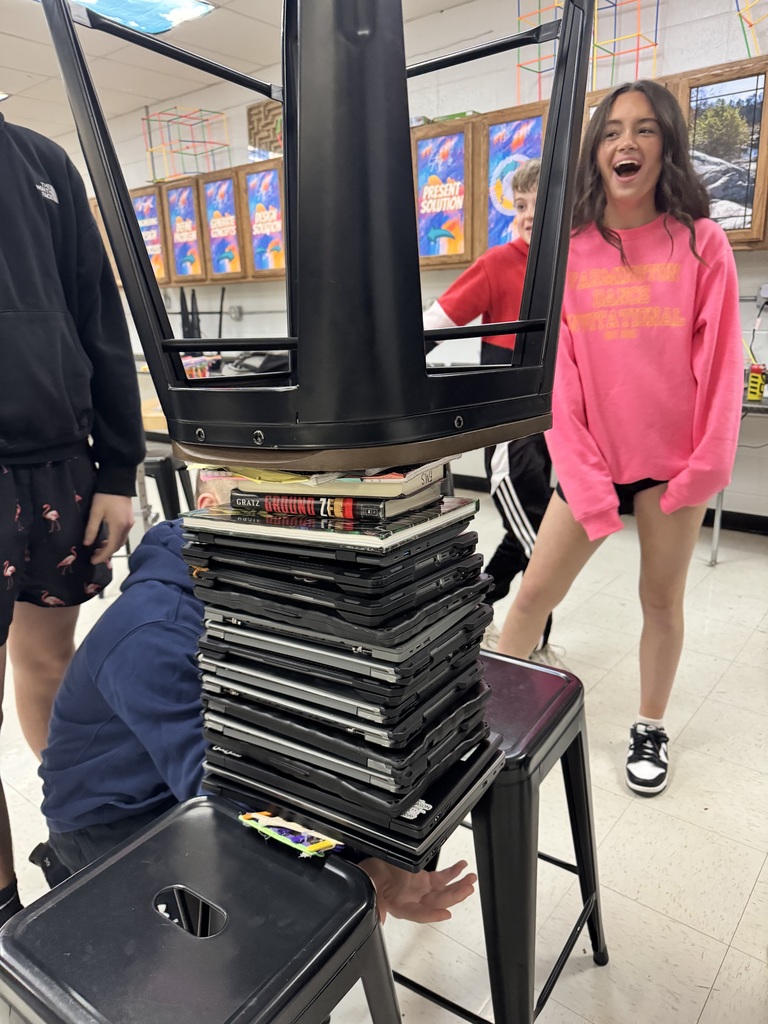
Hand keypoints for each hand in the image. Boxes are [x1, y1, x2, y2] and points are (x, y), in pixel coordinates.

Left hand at [84, 493, 133, 563]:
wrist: (117, 482)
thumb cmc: (105, 496)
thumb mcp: (95, 512)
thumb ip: (91, 529)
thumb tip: (87, 543)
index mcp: (118, 526)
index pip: (111, 547)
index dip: (102, 556)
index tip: (93, 561)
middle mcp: (126, 527)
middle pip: (118, 546)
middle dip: (106, 553)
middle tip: (94, 555)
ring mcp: (130, 523)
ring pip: (121, 541)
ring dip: (110, 546)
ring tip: (98, 547)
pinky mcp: (129, 519)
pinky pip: (123, 534)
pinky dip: (114, 539)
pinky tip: (106, 538)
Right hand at [359, 858, 476, 923]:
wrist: (369, 868)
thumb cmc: (369, 879)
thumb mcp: (369, 892)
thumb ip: (376, 906)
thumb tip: (378, 919)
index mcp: (402, 907)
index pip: (420, 913)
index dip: (433, 915)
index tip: (445, 913)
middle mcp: (415, 900)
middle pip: (438, 900)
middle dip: (455, 896)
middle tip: (467, 889)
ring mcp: (422, 889)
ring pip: (445, 889)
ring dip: (459, 885)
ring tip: (470, 879)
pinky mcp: (425, 878)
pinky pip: (443, 877)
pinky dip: (453, 872)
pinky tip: (461, 868)